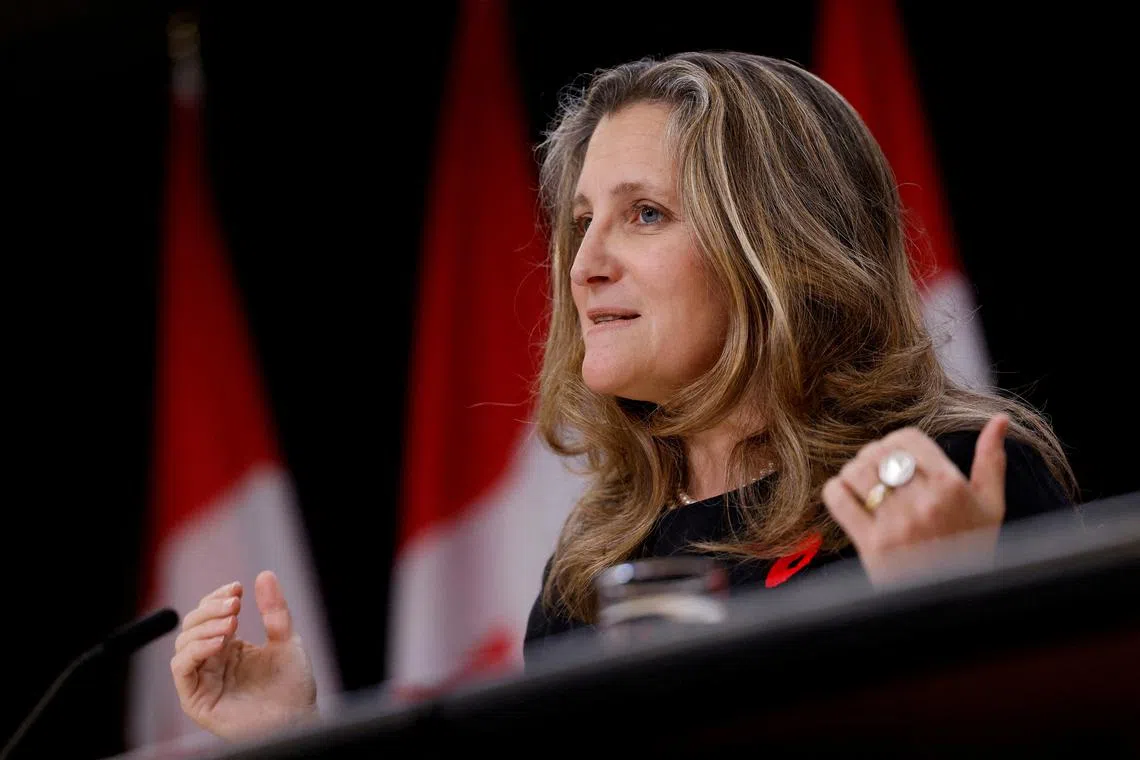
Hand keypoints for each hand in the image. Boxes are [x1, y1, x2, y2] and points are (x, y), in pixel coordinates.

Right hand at [171, 571, 317, 739]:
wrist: (297, 719)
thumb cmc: (292, 686)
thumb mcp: (287, 640)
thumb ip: (274, 610)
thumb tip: (264, 575)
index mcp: (229, 646)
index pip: (210, 613)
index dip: (218, 597)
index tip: (237, 588)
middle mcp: (212, 661)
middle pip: (193, 625)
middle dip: (211, 608)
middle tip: (235, 604)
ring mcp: (203, 679)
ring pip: (183, 644)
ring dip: (204, 627)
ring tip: (231, 621)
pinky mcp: (196, 699)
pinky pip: (182, 669)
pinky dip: (195, 650)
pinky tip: (218, 642)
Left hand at [822, 414, 1009, 584]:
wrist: (952, 603)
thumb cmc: (971, 549)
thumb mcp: (991, 506)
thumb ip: (991, 461)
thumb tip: (999, 420)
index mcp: (953, 488)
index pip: (907, 439)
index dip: (896, 443)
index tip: (897, 457)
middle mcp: (924, 504)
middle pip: (878, 453)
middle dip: (873, 457)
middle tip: (878, 472)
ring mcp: (896, 525)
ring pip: (856, 471)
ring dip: (854, 473)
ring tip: (864, 486)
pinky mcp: (871, 545)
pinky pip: (838, 498)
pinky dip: (837, 491)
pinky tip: (849, 499)